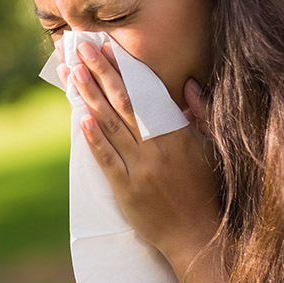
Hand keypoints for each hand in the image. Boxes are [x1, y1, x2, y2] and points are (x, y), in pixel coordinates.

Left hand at [64, 41, 222, 282]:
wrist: (198, 235)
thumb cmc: (205, 189)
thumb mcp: (211, 147)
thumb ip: (202, 113)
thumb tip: (189, 85)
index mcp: (178, 132)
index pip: (146, 92)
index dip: (124, 68)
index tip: (107, 47)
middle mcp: (158, 146)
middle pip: (123, 102)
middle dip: (100, 71)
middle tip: (80, 48)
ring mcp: (141, 168)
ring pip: (110, 125)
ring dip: (90, 96)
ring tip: (72, 72)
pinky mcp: (127, 190)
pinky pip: (108, 160)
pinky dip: (94, 139)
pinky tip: (80, 118)